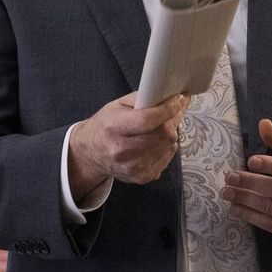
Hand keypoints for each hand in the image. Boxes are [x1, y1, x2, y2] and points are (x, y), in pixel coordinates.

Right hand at [67, 93, 188, 197]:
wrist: (91, 154)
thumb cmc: (106, 126)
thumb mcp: (117, 105)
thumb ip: (142, 98)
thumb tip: (170, 95)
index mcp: (113, 127)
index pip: (147, 120)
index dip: (168, 109)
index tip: (180, 99)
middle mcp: (122, 150)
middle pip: (162, 133)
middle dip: (174, 118)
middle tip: (176, 109)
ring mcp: (133, 167)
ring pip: (168, 144)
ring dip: (171, 132)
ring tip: (163, 125)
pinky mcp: (143, 176)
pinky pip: (168, 156)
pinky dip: (168, 145)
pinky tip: (157, 140)